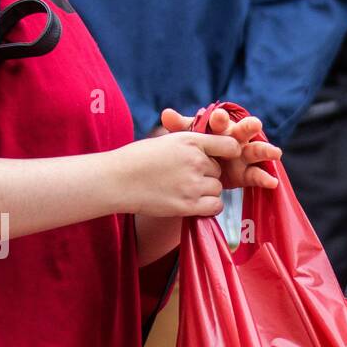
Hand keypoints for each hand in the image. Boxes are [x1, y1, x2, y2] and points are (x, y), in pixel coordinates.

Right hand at [112, 131, 239, 216]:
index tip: (222, 158)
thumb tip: (211, 149)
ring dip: (207, 191)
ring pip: (217, 189)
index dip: (229, 152)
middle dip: (208, 174)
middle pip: (219, 170)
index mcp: (190, 140)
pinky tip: (195, 203)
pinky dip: (210, 206)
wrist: (117, 180)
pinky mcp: (188, 205)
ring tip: (184, 189)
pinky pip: (216, 206)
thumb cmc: (137, 159)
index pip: (229, 145)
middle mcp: (195, 160)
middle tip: (185, 177)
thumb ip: (190, 144)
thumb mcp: (166, 141)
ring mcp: (193, 184)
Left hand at [160, 107, 280, 189]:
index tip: (217, 116)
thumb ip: (180, 128)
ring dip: (265, 151)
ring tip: (275, 153)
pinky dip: (265, 178)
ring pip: (256, 152)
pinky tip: (272, 182)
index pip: (220, 121)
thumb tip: (166, 114)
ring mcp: (243, 157)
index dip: (219, 119)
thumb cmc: (197, 151)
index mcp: (220, 129)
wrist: (200, 173)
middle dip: (249, 128)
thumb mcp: (188, 140)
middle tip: (255, 124)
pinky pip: (257, 176)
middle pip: (243, 132)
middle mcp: (235, 139)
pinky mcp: (247, 174)